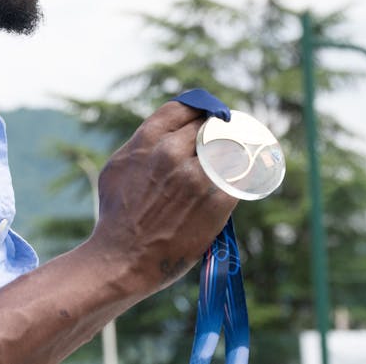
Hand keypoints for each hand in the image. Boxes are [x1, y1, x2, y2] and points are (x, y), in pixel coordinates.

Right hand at [87, 101, 238, 294]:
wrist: (122, 259)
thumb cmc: (116, 215)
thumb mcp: (118, 166)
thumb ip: (144, 144)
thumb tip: (169, 133)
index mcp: (148, 140)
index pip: (187, 108)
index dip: (201, 111)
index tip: (209, 119)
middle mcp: (172, 152)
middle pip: (210, 127)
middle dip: (218, 133)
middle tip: (226, 140)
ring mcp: (196, 177)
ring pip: (230, 149)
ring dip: (235, 152)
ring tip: (242, 157)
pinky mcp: (216, 202)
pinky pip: (241, 178)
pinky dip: (245, 176)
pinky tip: (248, 177)